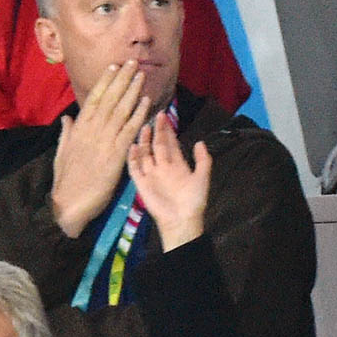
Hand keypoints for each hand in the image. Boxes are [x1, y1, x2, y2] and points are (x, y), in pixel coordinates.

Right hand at [50, 61, 149, 237]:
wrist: (71, 202)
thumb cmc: (66, 180)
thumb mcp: (62, 153)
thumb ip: (66, 133)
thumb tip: (67, 118)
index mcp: (79, 128)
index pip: (94, 99)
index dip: (105, 82)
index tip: (113, 67)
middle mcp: (92, 130)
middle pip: (110, 99)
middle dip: (121, 79)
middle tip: (131, 62)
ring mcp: (105, 141)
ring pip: (121, 110)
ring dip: (132, 91)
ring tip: (141, 75)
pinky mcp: (116, 154)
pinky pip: (130, 130)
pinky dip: (139, 114)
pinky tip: (147, 102)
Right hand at [127, 111, 211, 250]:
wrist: (181, 220)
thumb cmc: (193, 201)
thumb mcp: (202, 178)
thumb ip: (203, 160)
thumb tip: (200, 142)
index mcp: (177, 165)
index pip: (171, 144)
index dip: (169, 131)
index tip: (166, 117)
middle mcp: (162, 167)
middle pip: (158, 145)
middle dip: (158, 131)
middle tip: (157, 115)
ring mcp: (151, 174)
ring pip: (145, 153)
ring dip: (144, 141)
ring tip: (144, 127)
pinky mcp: (141, 183)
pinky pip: (134, 168)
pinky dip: (133, 158)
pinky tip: (133, 147)